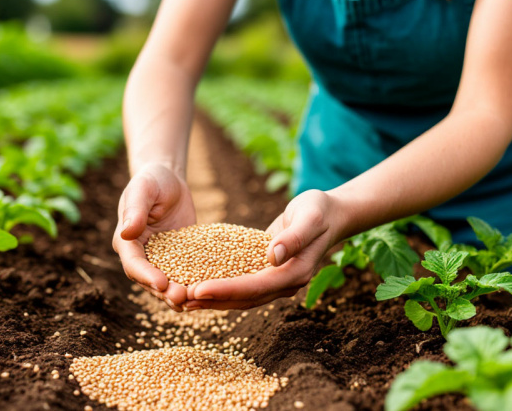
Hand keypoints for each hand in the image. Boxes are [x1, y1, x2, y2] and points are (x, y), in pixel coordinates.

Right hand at [113, 163, 195, 310]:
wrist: (169, 179)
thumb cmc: (152, 180)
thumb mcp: (143, 190)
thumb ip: (135, 210)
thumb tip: (126, 232)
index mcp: (127, 241)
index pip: (133, 264)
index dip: (146, 276)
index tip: (161, 284)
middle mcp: (141, 255)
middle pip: (150, 280)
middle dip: (164, 292)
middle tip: (182, 299)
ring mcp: (160, 259)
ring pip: (167, 283)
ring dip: (179, 294)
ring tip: (195, 301)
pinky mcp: (178, 258)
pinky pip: (184, 274)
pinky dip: (193, 284)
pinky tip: (209, 291)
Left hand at [184, 189, 344, 309]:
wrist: (330, 213)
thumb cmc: (320, 211)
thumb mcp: (310, 217)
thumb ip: (293, 238)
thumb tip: (272, 256)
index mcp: (295, 273)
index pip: (255, 287)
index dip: (226, 290)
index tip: (198, 290)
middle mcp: (284, 283)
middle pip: (244, 299)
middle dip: (212, 300)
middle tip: (181, 299)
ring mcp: (276, 280)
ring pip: (241, 297)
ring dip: (213, 299)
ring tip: (183, 299)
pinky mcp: (267, 273)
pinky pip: (241, 285)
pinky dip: (221, 287)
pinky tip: (198, 284)